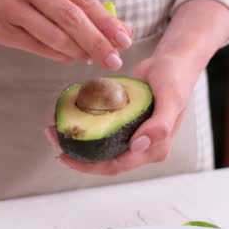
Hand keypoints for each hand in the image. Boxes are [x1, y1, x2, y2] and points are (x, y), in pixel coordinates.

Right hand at [0, 0, 132, 67]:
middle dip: (97, 42)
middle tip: (114, 59)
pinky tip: (72, 57)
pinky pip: (37, 48)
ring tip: (96, 59)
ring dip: (79, 52)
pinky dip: (59, 55)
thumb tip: (112, 22)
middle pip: (70, 19)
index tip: (125, 37)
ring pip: (54, 37)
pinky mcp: (1, 31)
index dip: (105, 20)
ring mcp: (11, 9)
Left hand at [45, 54, 200, 174]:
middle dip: (76, 154)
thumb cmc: (175, 79)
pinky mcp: (123, 123)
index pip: (117, 166)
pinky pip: (100, 128)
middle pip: (103, 160)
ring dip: (76, 138)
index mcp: (154, 149)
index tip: (65, 156)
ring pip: (99, 146)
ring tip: (54, 127)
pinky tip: (67, 114)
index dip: (89, 166)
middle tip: (53, 137)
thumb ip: (160, 125)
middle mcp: (141, 148)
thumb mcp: (171, 100)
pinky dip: (84, 123)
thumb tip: (138, 146)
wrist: (174, 62)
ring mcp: (131, 136)